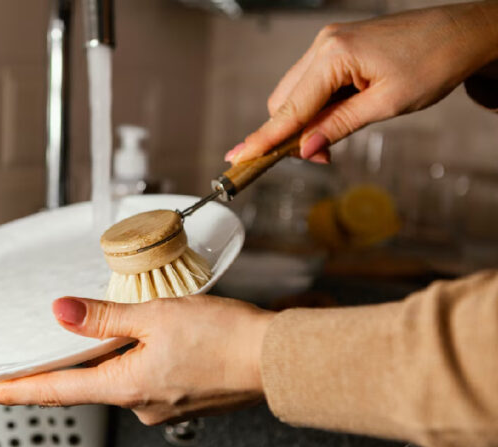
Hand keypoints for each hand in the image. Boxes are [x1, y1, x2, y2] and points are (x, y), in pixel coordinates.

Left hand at [0, 295, 273, 424]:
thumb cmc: (224, 338)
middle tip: (41, 349)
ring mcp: (160, 404)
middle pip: (87, 383)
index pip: (57, 390)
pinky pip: (143, 378)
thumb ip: (104, 316)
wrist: (274, 359)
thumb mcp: (155, 315)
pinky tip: (148, 340)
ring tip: (115, 329)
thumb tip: (62, 311)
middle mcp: (139, 404)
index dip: (18, 389)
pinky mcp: (179, 397)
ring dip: (108, 357)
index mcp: (125, 386)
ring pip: (118, 377)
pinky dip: (134, 360)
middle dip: (66, 365)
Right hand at [226, 2, 497, 164]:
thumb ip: (339, 127)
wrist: (462, 33)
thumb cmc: (433, 62)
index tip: (239, 157)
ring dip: (306, 122)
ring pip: (296, 93)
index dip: (264, 138)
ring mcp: (329, 44)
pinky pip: (311, 83)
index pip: (290, 108)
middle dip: (291, 134)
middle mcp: (324, 45)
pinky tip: (338, 116)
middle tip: (320, 158)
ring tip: (334, 138)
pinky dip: (316, 107)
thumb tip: (307, 150)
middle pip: (284, 101)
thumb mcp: (386, 105)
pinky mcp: (337, 47)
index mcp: (334, 55)